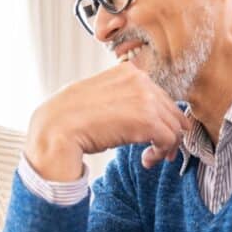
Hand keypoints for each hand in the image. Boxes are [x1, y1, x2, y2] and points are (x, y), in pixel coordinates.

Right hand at [26, 62, 191, 180]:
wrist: (56, 129)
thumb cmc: (69, 117)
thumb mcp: (97, 95)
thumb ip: (120, 96)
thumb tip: (135, 113)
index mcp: (128, 71)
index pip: (159, 95)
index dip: (160, 117)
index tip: (153, 134)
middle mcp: (141, 80)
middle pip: (171, 110)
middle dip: (168, 132)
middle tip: (157, 150)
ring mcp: (146, 99)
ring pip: (175, 126)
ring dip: (166, 146)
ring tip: (149, 157)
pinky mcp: (148, 121)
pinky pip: (170, 140)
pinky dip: (162, 153)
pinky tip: (146, 160)